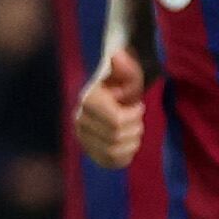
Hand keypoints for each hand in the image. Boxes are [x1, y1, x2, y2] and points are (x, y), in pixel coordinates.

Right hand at [74, 45, 148, 167]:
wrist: (117, 94)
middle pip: (116, 138)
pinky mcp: (90, 151)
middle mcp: (80, 120)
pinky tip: (128, 142)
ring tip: (132, 128)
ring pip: (115, 151)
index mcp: (88, 101)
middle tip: (136, 117)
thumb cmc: (126, 81)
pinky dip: (125, 155)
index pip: (116, 122)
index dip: (134, 116)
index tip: (138, 105)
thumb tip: (117, 56)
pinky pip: (110, 162)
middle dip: (134, 127)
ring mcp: (83, 137)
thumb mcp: (130, 71)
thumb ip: (125, 65)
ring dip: (131, 140)